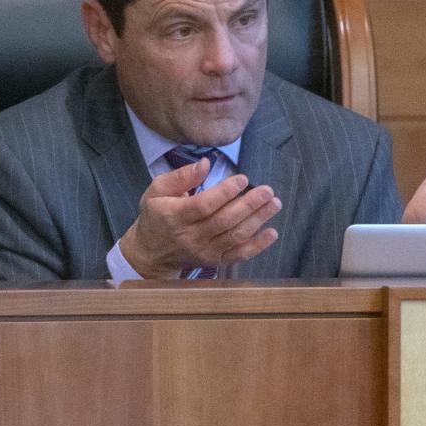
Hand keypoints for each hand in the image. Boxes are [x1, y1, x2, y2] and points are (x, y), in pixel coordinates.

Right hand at [119, 157, 281, 277]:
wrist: (151, 253)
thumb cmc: (156, 216)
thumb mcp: (156, 191)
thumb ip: (180, 177)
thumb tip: (206, 164)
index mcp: (175, 216)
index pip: (204, 205)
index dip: (225, 193)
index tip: (243, 179)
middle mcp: (191, 236)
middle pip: (224, 221)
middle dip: (249, 205)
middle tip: (267, 190)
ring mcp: (205, 251)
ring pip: (235, 236)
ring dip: (258, 220)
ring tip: (274, 204)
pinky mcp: (215, 261)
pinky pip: (238, 255)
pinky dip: (257, 246)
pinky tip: (272, 233)